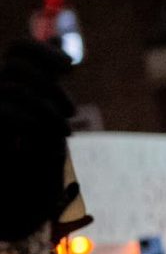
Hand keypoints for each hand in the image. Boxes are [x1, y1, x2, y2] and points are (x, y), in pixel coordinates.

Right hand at [0, 40, 74, 242]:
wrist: (17, 210)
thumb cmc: (35, 166)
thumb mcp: (48, 121)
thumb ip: (48, 85)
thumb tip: (60, 43)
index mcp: (8, 90)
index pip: (18, 51)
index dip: (43, 50)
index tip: (71, 65)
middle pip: (16, 65)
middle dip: (51, 86)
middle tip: (72, 112)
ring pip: (13, 88)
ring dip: (47, 108)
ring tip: (65, 131)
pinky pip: (6, 111)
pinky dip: (33, 122)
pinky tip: (52, 139)